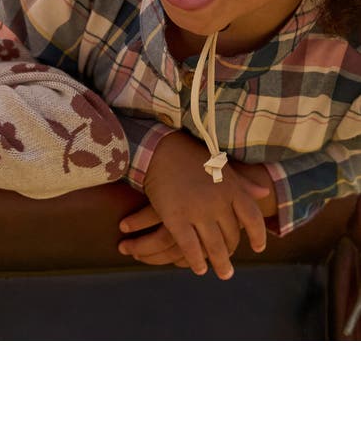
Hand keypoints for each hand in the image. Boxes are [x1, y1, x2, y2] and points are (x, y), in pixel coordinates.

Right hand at [119, 131, 271, 279]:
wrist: (158, 149)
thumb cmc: (189, 155)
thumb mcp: (220, 165)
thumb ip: (242, 182)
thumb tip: (264, 192)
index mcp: (232, 188)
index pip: (253, 218)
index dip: (258, 235)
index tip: (258, 248)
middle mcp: (218, 201)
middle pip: (232, 236)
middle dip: (232, 250)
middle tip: (230, 260)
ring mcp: (198, 211)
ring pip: (214, 247)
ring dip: (220, 264)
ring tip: (223, 273)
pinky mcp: (176, 218)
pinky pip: (190, 248)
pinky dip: (196, 261)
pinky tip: (199, 269)